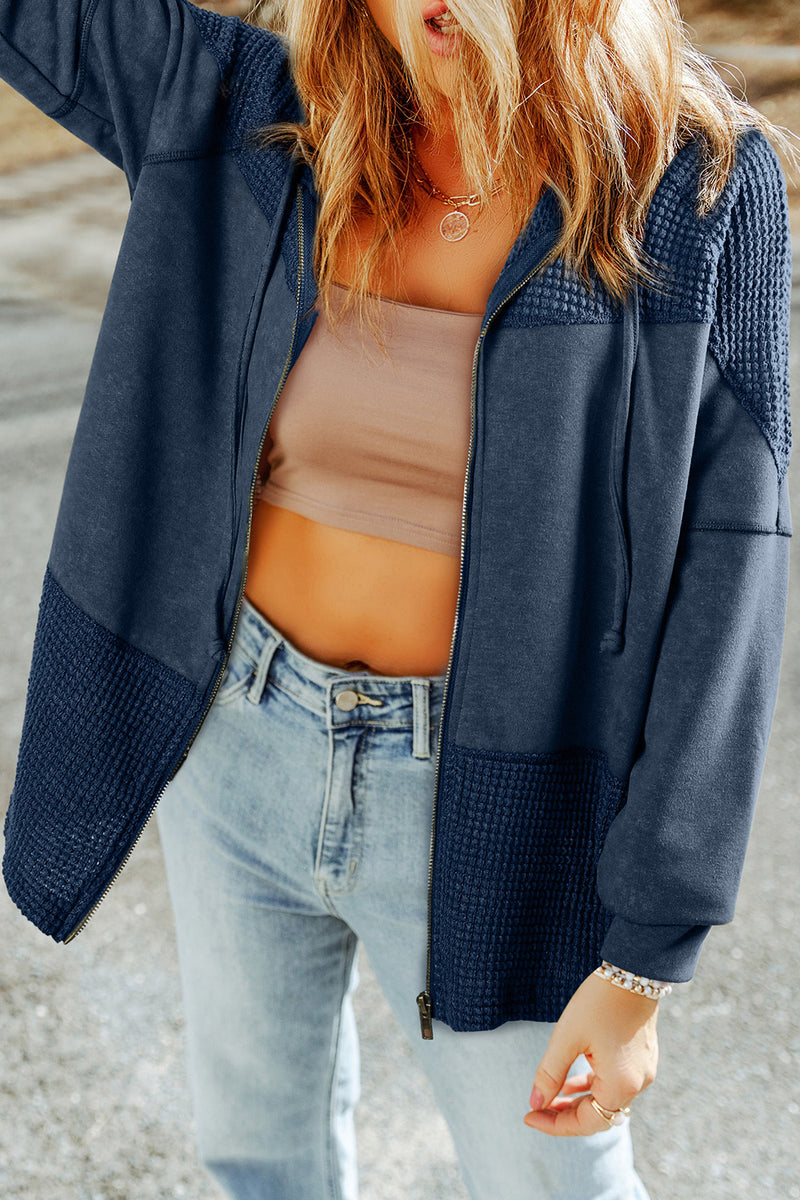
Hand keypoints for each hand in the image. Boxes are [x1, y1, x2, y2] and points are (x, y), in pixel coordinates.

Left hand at [523, 970, 658, 1136]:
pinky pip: (614, 1083)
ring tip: (550, 1097)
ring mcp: (642, 1072)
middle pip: (598, 1116)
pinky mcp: (642, 1059)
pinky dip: (592, 1086)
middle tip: (535, 1109)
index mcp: (621, 1084)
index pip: (586, 1122)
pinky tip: (571, 1081)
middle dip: (565, 1115)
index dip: (555, 1125)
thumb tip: (535, 1103)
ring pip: (606, 1100)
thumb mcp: (567, 1037)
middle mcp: (637, 1085)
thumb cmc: (599, 1001)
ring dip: (578, 1101)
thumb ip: (550, 1074)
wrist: (634, 971)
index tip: (528, 1116)